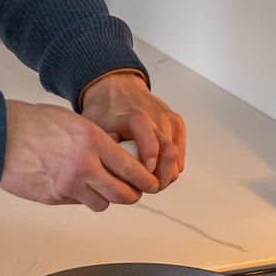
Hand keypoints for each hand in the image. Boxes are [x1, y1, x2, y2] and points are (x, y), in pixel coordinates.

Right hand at [0, 100, 159, 211]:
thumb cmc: (30, 123)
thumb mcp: (73, 121)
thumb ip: (96, 138)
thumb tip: (115, 151)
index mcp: (93, 142)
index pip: (133, 169)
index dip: (146, 180)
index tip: (150, 183)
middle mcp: (84, 166)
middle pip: (123, 194)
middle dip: (132, 195)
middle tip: (133, 192)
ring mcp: (68, 185)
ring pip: (101, 204)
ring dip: (104, 198)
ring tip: (99, 187)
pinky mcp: (53, 198)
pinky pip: (76, 203)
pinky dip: (79, 196)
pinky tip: (70, 183)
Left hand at [79, 72, 185, 188]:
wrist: (117, 87)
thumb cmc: (104, 109)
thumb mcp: (95, 126)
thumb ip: (101, 146)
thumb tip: (107, 166)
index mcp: (136, 117)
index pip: (152, 145)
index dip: (150, 168)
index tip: (143, 181)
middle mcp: (156, 117)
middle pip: (170, 154)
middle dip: (161, 177)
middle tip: (148, 189)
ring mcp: (168, 120)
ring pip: (177, 156)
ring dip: (167, 174)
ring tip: (151, 182)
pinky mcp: (176, 123)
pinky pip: (180, 152)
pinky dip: (173, 165)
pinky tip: (157, 170)